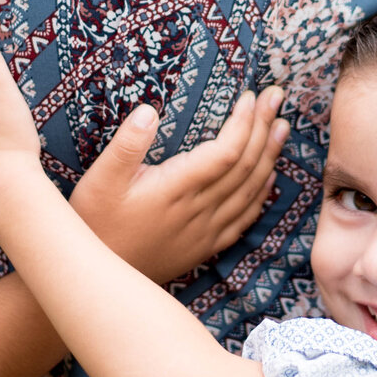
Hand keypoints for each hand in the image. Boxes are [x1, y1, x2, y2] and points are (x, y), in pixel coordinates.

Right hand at [70, 87, 284, 283]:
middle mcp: (198, 210)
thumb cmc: (95, 224)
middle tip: (277, 96)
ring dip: (270, 156)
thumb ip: (126, 146)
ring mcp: (205, 231)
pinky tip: (269, 177)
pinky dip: (261, 194)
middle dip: (265, 128)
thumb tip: (149, 111)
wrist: (99, 280)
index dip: (244, 123)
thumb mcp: (99, 181)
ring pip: (251, 191)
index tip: (251, 96)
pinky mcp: (204, 246)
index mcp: (175, 189)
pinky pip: (244, 218)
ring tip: (282, 127)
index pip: (225, 152)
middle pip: (246, 166)